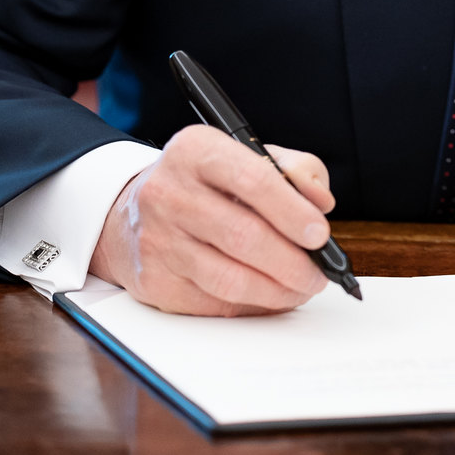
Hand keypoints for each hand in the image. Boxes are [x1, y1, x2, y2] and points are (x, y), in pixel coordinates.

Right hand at [88, 124, 335, 315]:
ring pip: (230, 278)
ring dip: (277, 291)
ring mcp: (157, 239)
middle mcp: (168, 192)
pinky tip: (269, 296)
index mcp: (196, 150)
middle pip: (243, 236)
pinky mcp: (153, 280)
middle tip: (318, 274)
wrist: (134, 212)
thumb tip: (320, 203)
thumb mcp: (248, 156)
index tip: (320, 234)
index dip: (292, 211)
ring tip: (300, 288)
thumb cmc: (206, 184)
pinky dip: (252, 305)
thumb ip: (295, 170)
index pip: (252, 179)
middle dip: (292, 262)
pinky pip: (213, 303)